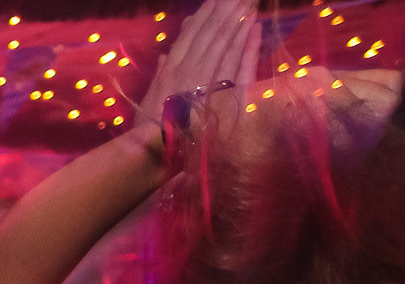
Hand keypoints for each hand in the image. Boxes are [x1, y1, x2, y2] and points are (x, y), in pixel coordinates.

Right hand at [139, 0, 261, 149]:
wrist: (158, 149)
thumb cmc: (150, 127)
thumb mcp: (150, 98)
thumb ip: (160, 75)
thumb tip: (165, 55)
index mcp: (171, 67)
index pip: (190, 35)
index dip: (204, 15)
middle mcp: (189, 66)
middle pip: (210, 32)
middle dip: (223, 9)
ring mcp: (207, 76)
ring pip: (224, 41)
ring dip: (236, 19)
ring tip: (247, 1)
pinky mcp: (223, 90)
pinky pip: (237, 62)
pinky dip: (247, 43)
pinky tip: (254, 26)